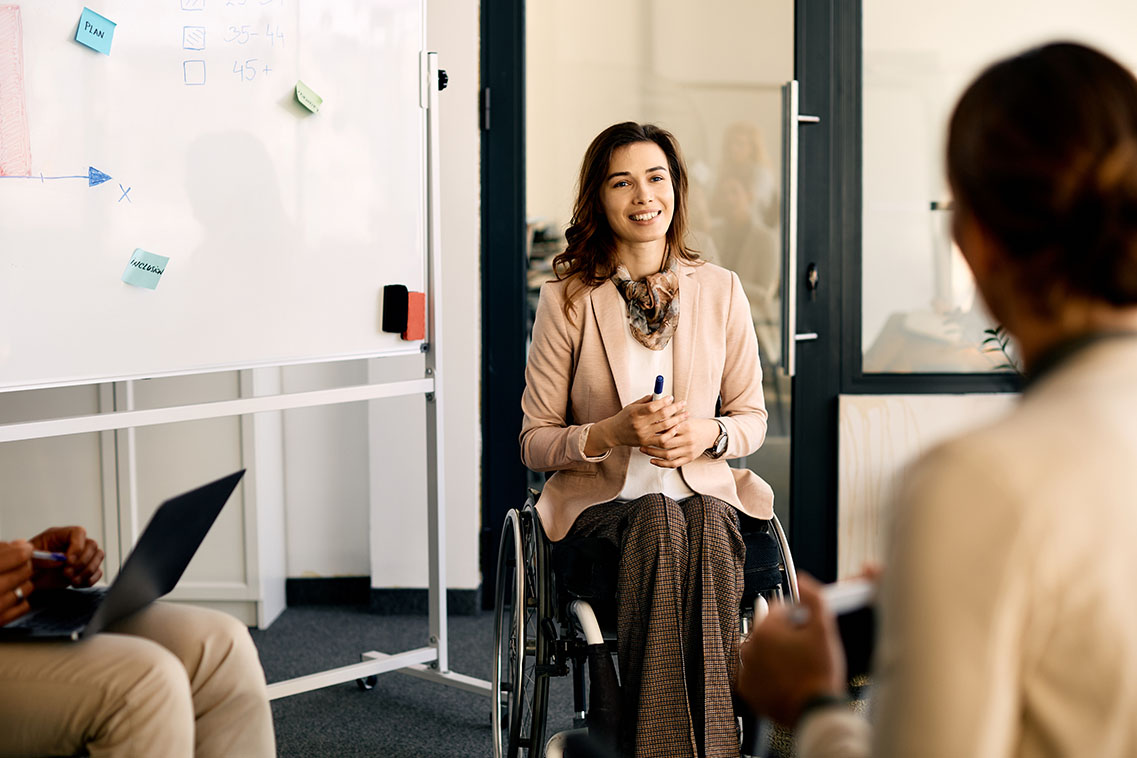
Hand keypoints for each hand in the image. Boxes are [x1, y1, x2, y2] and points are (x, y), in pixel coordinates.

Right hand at [0, 540, 33, 625]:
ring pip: (27, 587)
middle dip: (23, 565)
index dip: (24, 550)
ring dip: (22, 582)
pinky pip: (24, 605)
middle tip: (16, 564)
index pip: (18, 556)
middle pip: (24, 571)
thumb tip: (20, 544)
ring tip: (8, 580)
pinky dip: (19, 599)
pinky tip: (7, 595)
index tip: (25, 549)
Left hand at [30, 526, 103, 588]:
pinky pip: (98, 571)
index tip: (68, 561)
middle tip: (67, 573)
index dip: (77, 546)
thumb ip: (43, 557)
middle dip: (82, 562)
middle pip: (92, 545)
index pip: (79, 532)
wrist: (27, 580)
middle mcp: (73, 543)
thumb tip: (61, 559)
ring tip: (72, 581)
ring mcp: (81, 555)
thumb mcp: (29, 559)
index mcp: (59, 535)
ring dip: (87, 571)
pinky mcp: (84, 569)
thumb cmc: (26, 566)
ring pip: (98, 556)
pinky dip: (90, 579)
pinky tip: (77, 584)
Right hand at [587, 394, 687, 454]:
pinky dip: (671, 433)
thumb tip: (660, 394)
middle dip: (675, 408)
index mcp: (635, 412)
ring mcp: (643, 434)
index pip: (653, 406)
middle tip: (683, 404)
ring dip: (677, 420)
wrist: (613, 433)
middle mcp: (639, 424)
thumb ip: (645, 401)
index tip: (671, 397)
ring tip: (685, 414)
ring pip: (665, 427)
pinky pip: (662, 439)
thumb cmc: (624, 417)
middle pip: (662, 415)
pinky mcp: (646, 442)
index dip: (664, 401)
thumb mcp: (632, 406)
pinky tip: (677, 427)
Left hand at [639, 417, 719, 467]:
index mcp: (686, 427)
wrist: (710, 434)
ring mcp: (689, 450)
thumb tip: (654, 415)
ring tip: (644, 449)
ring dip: (653, 453)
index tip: (645, 428)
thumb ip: (671, 418)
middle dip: (651, 443)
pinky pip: (673, 464)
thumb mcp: (685, 419)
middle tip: (641, 440)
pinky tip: (653, 460)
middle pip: (665, 443)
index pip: (667, 429)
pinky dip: (661, 464)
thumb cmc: (694, 425)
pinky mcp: (689, 458)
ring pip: (667, 455)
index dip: (655, 429)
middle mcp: (688, 440)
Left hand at [735, 573, 846, 725]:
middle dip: (785, 637)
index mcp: (766, 630)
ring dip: (775, 655)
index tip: (807, 631)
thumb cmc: (819, 675)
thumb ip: (814, 599)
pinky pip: (756, 673)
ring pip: (762, 651)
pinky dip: (767, 675)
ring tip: (796, 668)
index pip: (780, 610)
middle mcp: (750, 647)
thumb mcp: (824, 631)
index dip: (798, 618)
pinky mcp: (747, 688)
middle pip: (770, 630)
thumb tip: (802, 580)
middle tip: (804, 653)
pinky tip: (785, 680)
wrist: (814, 711)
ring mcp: (746, 669)